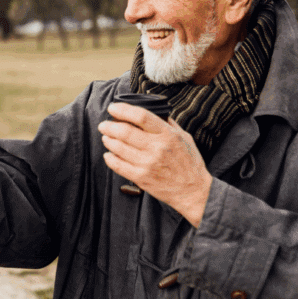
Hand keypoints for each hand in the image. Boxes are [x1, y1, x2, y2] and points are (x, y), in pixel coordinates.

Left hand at [97, 103, 212, 226]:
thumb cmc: (189, 163)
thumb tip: (153, 111)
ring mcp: (147, 164)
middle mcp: (157, 148)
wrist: (193, 191)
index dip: (123, 110)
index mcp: (168, 135)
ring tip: (106, 137)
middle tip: (104, 125)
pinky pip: (118, 166)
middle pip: (125, 131)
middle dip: (109, 126)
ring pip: (119, 147)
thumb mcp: (184, 137)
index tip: (113, 108)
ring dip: (108, 140)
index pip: (141, 116)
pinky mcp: (141, 178)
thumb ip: (168, 123)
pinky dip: (110, 158)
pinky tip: (108, 154)